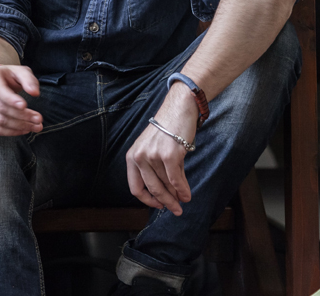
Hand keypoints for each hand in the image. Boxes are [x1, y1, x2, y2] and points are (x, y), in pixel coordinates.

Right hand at [0, 62, 42, 135]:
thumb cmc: (9, 77)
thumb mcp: (21, 72)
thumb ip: (29, 80)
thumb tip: (35, 93)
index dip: (12, 100)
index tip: (25, 105)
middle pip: (1, 108)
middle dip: (22, 116)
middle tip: (39, 119)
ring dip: (19, 126)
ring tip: (36, 126)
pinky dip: (11, 132)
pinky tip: (24, 130)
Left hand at [127, 85, 197, 215]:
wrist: (179, 109)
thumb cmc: (168, 129)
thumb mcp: (153, 149)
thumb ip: (155, 169)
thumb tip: (168, 193)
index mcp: (132, 156)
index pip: (135, 187)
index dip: (147, 200)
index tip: (158, 205)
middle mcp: (139, 157)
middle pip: (152, 189)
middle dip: (165, 202)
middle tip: (175, 210)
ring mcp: (153, 156)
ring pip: (166, 185)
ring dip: (176, 196)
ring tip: (184, 201)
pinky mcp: (168, 155)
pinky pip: (175, 179)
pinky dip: (183, 190)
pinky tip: (187, 195)